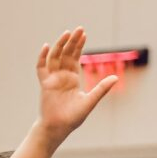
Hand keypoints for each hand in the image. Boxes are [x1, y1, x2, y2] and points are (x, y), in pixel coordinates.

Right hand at [35, 27, 116, 142]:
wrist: (58, 128)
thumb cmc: (73, 118)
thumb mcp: (90, 101)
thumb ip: (101, 89)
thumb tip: (115, 77)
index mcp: (72, 78)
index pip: (75, 57)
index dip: (79, 45)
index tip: (84, 34)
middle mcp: (62, 76)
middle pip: (66, 54)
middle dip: (72, 41)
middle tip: (78, 29)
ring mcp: (52, 79)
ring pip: (54, 57)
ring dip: (59, 45)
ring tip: (67, 33)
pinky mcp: (44, 84)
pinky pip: (41, 68)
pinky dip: (42, 57)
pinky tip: (46, 46)